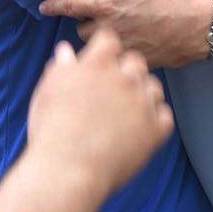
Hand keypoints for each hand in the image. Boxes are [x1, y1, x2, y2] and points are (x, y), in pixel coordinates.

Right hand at [26, 31, 173, 197]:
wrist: (67, 172)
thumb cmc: (51, 132)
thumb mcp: (49, 92)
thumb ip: (62, 67)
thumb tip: (66, 50)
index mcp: (98, 64)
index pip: (110, 40)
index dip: (104, 50)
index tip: (100, 62)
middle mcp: (125, 78)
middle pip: (136, 62)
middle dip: (125, 71)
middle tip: (111, 92)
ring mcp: (143, 103)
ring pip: (153, 87)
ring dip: (142, 94)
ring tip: (123, 113)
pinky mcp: (155, 130)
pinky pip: (164, 115)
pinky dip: (154, 120)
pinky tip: (137, 129)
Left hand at [39, 0, 206, 67]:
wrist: (192, 25)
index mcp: (105, 6)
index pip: (68, 7)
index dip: (52, 6)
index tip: (42, 7)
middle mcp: (107, 29)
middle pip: (79, 31)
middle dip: (83, 24)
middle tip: (92, 17)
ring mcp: (118, 48)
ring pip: (95, 48)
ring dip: (96, 41)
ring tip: (106, 32)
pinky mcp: (131, 60)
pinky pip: (114, 59)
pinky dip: (116, 53)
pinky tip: (125, 46)